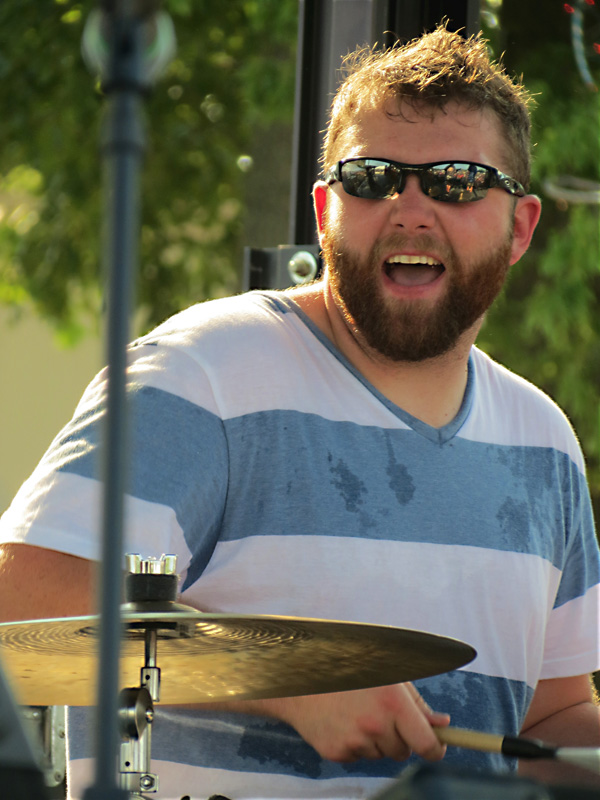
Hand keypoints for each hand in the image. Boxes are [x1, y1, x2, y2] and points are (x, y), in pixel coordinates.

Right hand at [272, 682, 449, 762]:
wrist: (302, 675)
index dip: (435, 748)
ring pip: (380, 754)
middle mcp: (375, 725)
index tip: (436, 746)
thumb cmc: (347, 667)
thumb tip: (442, 724)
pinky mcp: (336, 752)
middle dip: (399, 737)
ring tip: (356, 712)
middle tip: (380, 713)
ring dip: (375, 740)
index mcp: (392, 702)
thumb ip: (417, 702)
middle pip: (403, 752)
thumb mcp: (388, 673)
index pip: (426, 744)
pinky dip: (355, 744)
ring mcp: (354, 741)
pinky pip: (358, 757)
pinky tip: (342, 721)